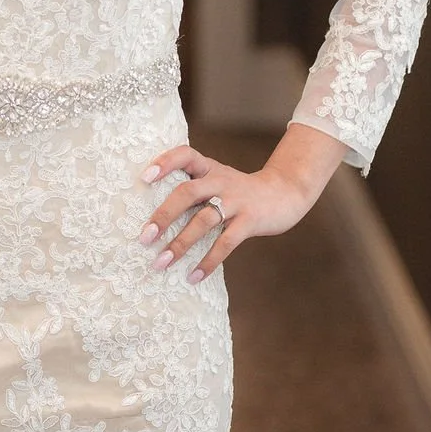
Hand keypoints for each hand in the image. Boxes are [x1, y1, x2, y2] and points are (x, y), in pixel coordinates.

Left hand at [136, 144, 317, 284]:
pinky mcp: (250, 221)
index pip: (185, 155)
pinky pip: (226, 243)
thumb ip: (193, 189)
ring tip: (161, 263)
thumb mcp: (218, 179)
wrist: (285, 192)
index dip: (165, 163)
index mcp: (209, 168)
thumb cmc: (240, 190)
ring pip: (204, 220)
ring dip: (180, 244)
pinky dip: (208, 261)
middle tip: (145, 237)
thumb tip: (155, 216)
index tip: (145, 178)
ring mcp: (236, 201)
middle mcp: (220, 181)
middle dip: (164, 215)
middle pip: (187, 192)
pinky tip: (194, 276)